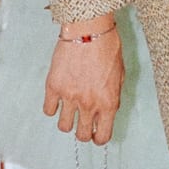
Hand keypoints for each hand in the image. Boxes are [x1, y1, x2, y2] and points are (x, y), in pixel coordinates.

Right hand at [45, 14, 123, 145]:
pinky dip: (52, 108)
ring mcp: (70, 97)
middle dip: (83, 133)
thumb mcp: (119, 75)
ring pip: (64, 126)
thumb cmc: (108, 47)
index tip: (96, 136)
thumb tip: (107, 109)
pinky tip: (56, 100)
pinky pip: (48, 110)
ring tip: (68, 112)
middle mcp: (89, 104)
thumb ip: (112, 96)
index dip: (99, 139)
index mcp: (109, 102)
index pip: (103, 135)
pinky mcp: (53, 87)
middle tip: (82, 127)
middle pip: (82, 135)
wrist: (89, 29)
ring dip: (67, 122)